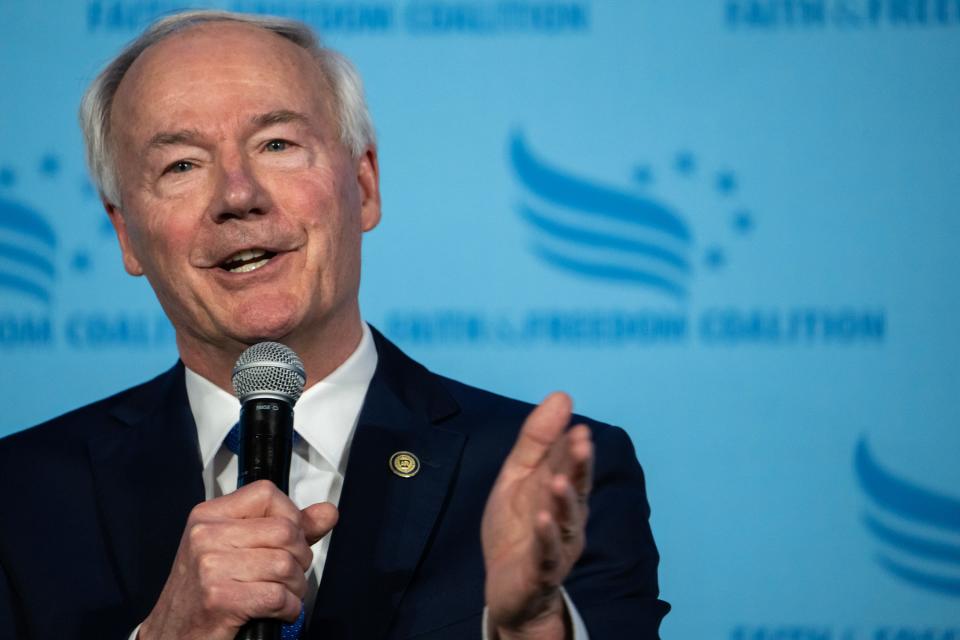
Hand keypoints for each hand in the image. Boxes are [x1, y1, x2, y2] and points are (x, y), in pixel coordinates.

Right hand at [138, 480, 337, 639]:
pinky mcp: (218, 599)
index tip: (288, 541)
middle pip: (285, 531)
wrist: (171, 636)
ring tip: (285, 596)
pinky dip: (289, 609)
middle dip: (300, 558)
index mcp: (208, 515)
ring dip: (296, 588)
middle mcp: (205, 535)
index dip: (291, 517)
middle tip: (290, 576)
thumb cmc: (206, 592)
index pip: (268, 494)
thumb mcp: (238, 549)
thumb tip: (328, 512)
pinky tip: (279, 613)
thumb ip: (287, 528)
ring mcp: (209, 567)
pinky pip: (278, 597)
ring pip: (285, 565)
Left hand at [481, 393, 593, 639]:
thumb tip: (562, 396)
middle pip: (575, 490)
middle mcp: (567, 518)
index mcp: (561, 492)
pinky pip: (547, 554)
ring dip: (564, 501)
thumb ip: (537, 440)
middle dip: (578, 468)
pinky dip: (546, 537)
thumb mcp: (518, 477)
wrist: (508, 587)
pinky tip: (543, 519)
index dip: (572, 447)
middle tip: (582, 443)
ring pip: (565, 521)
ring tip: (558, 480)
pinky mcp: (541, 571)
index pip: (568, 465)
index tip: (578, 427)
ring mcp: (557, 546)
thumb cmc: (517, 527)